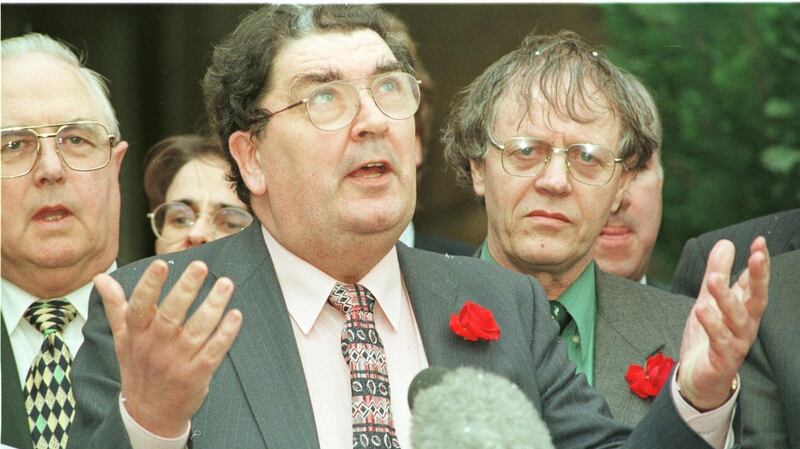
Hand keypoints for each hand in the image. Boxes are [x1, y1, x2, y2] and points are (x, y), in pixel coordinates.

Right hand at [94, 260, 242, 436]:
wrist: (149, 413)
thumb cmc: (139, 367)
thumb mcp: (123, 338)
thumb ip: (116, 305)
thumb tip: (101, 278)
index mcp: (137, 334)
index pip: (140, 306)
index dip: (150, 286)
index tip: (161, 264)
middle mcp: (156, 346)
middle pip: (171, 315)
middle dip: (186, 289)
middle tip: (201, 266)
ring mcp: (177, 361)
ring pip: (197, 330)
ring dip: (213, 306)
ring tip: (226, 284)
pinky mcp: (197, 374)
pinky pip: (214, 351)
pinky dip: (226, 334)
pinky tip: (235, 316)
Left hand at [677, 236, 769, 410]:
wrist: (698, 378)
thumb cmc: (708, 338)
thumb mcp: (709, 300)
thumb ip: (718, 274)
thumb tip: (726, 243)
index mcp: (744, 310)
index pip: (754, 284)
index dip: (759, 264)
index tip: (759, 242)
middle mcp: (745, 325)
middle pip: (756, 299)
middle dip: (758, 277)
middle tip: (757, 255)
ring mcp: (737, 343)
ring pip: (736, 319)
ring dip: (726, 298)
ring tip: (713, 279)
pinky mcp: (723, 359)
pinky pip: (720, 340)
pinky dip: (712, 325)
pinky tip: (701, 309)